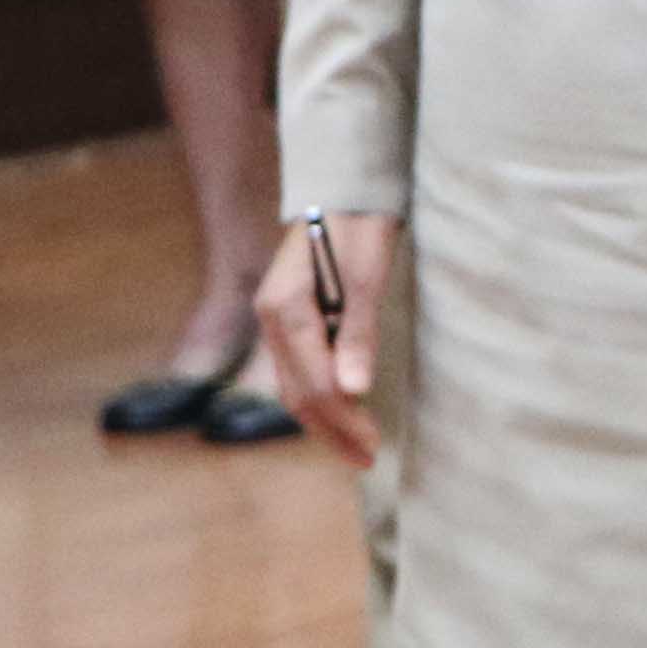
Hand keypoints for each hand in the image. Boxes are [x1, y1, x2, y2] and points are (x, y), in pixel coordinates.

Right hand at [258, 206, 396, 460]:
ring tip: (356, 444)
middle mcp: (273, 318)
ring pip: (292, 386)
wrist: (345, 189)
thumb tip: (354, 389)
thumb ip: (358, 331)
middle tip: (367, 457)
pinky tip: (343, 409)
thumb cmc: (361, 227)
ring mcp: (276, 319)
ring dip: (323, 419)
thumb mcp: (367, 276)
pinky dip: (317, 396)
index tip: (373, 446)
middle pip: (297, 393)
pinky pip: (297, 370)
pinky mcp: (288, 318)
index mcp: (286, 309)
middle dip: (332, 430)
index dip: (344, 422)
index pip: (314, 385)